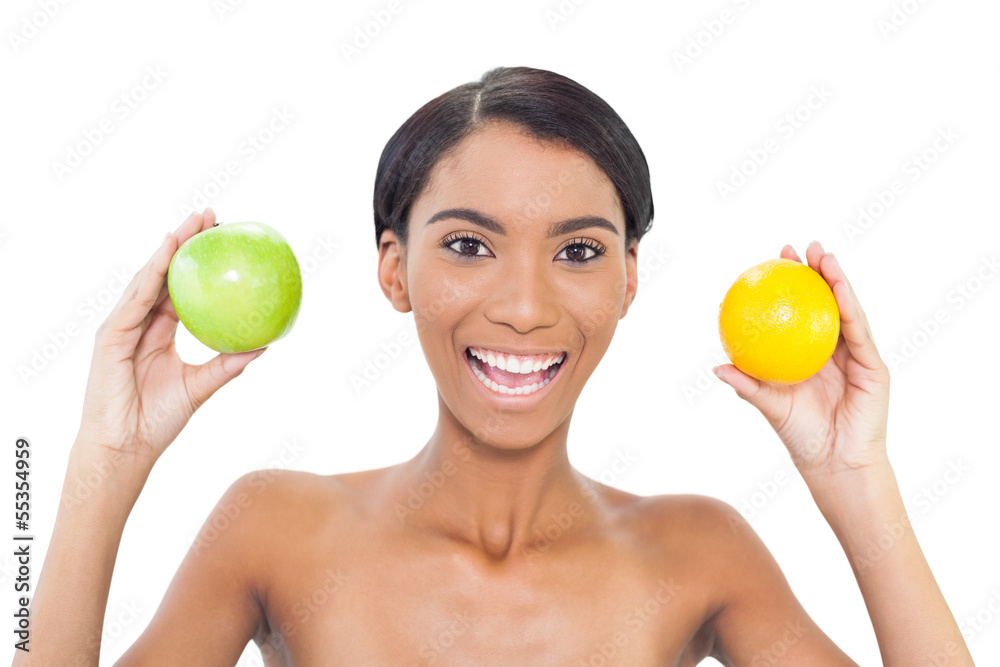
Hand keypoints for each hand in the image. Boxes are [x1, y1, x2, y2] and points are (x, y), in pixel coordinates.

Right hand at [75, 209, 265, 472]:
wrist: (126, 447)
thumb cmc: (159, 420)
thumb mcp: (202, 386)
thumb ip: (228, 364)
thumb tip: (265, 345)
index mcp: (159, 330)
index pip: (180, 286)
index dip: (199, 261)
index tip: (223, 237)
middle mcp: (139, 321)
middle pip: (164, 273)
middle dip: (185, 242)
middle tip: (211, 215)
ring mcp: (122, 326)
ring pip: (148, 278)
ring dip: (169, 248)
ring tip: (191, 224)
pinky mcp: (110, 335)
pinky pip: (136, 300)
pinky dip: (152, 275)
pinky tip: (168, 254)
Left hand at [713, 241, 890, 482]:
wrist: (834, 463)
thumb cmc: (801, 437)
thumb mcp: (769, 405)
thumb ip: (747, 384)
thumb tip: (716, 366)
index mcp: (810, 356)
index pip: (800, 313)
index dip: (789, 287)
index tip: (773, 262)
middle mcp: (835, 351)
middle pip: (825, 303)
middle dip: (816, 272)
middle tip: (799, 247)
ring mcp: (857, 357)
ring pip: (846, 310)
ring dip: (836, 280)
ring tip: (823, 255)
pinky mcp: (874, 367)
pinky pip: (859, 332)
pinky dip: (849, 308)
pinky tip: (839, 288)